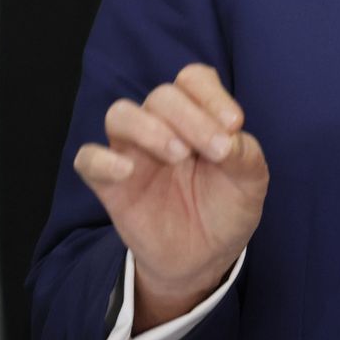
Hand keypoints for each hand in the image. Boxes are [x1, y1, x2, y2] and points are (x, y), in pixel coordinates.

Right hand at [73, 63, 267, 332]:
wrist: (204, 259)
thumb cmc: (227, 209)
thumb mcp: (251, 184)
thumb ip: (245, 154)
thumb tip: (228, 137)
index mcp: (198, 117)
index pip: (194, 80)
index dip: (212, 94)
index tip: (234, 124)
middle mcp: (162, 126)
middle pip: (162, 96)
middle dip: (190, 116)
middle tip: (215, 150)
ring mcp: (133, 153)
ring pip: (120, 115)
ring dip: (148, 127)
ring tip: (177, 155)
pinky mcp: (109, 184)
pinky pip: (88, 158)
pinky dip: (101, 159)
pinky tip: (126, 172)